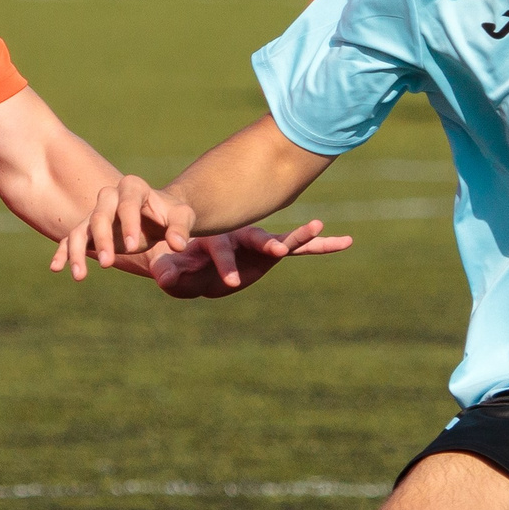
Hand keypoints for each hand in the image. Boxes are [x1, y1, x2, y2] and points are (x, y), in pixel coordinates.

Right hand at [50, 174, 193, 280]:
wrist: (156, 216)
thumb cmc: (170, 215)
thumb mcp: (182, 216)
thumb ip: (181, 228)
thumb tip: (178, 245)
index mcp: (133, 187)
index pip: (127, 203)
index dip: (129, 224)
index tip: (133, 247)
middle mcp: (110, 196)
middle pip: (99, 215)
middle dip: (102, 240)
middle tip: (107, 263)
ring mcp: (96, 213)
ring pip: (81, 229)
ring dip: (77, 251)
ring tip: (80, 275)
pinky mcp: (88, 230)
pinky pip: (70, 239)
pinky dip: (63, 253)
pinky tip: (57, 269)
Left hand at [146, 221, 351, 297]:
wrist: (191, 256)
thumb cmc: (179, 264)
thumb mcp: (171, 272)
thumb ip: (170, 274)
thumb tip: (163, 278)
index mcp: (215, 242)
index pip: (220, 251)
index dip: (224, 265)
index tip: (231, 282)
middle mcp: (241, 239)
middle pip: (256, 240)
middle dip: (267, 244)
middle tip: (279, 249)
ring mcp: (260, 245)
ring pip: (284, 240)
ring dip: (300, 236)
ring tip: (319, 227)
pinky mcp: (273, 253)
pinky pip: (301, 250)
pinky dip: (320, 246)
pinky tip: (345, 241)